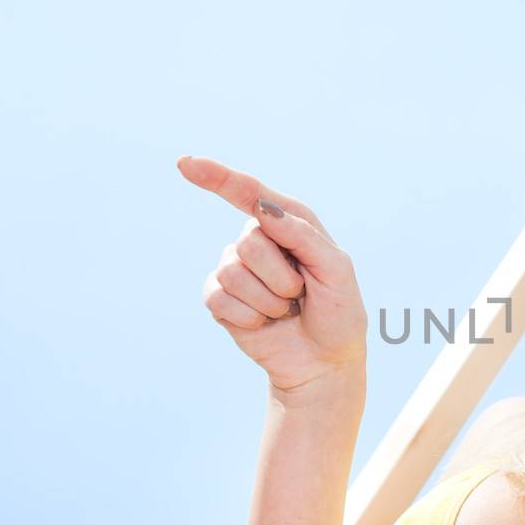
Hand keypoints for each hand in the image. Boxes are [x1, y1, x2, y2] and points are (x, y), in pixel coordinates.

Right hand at [177, 155, 366, 395]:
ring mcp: (235, 268)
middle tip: (300, 293)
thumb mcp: (337, 271)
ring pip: (233, 273)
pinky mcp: (220, 298)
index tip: (186, 164)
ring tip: (286, 309)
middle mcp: (257, 239)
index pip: (249, 192)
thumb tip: (263, 209)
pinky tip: (265, 322)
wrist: (324, 361)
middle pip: (249, 242)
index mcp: (288, 222)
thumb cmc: (338, 312)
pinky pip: (219, 299)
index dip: (217, 177)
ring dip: (268, 301)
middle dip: (281, 277)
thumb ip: (304, 236)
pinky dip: (249, 317)